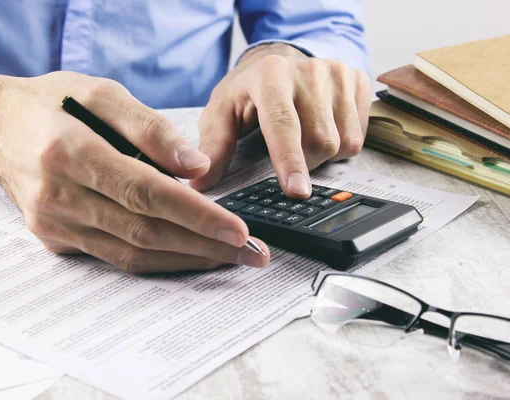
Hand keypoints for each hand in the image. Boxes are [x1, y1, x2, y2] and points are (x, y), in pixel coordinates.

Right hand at [0, 72, 269, 271]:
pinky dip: (156, 260)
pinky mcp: (54, 238)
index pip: (145, 192)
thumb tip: (196, 165)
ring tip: (230, 259)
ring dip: (186, 259)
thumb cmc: (51, 103)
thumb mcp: (99, 93)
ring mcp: (54, 223)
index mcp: (70, 151)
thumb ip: (149, 128)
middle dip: (204, 246)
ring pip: (131, 254)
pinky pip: (114, 258)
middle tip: (251, 253)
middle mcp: (59, 195)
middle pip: (144, 231)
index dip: (196, 214)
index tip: (238, 229)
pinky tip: (188, 255)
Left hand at [190, 43, 370, 197]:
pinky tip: (323, 129)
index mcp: (270, 76)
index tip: (297, 191)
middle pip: (319, 141)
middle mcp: (308, 70)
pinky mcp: (358, 80)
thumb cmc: (247, 92)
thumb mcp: (222, 113)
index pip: (284, 124)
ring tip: (302, 139)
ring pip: (344, 141)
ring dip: (323, 156)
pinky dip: (342, 144)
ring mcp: (338, 73)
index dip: (290, 160)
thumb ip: (214, 145)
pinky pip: (360, 134)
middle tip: (285, 157)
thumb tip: (200, 181)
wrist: (278, 61)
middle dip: (303, 163)